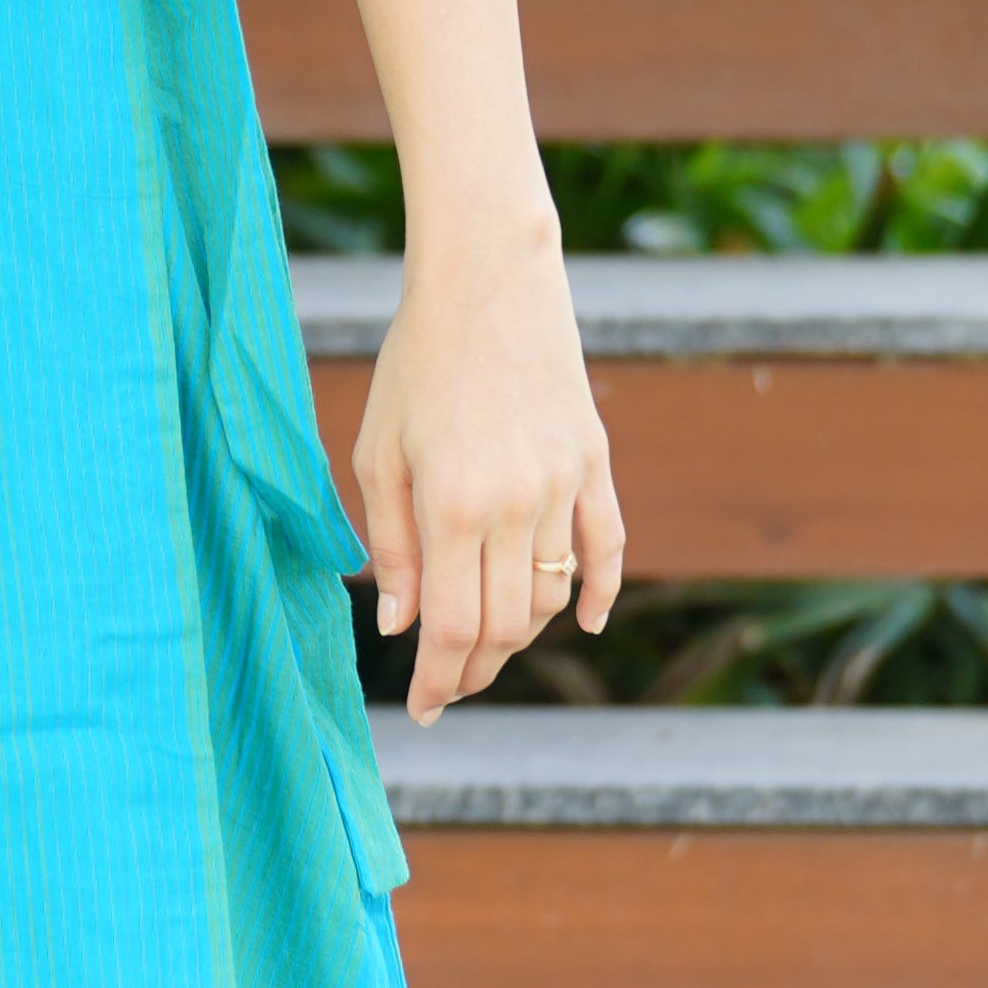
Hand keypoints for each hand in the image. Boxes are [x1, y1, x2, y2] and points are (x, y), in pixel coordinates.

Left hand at [354, 222, 621, 723]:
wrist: (489, 279)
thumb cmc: (417, 362)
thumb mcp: (378, 451)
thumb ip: (390, 544)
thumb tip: (398, 625)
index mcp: (454, 505)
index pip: (453, 628)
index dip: (438, 679)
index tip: (422, 708)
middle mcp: (517, 504)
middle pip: (505, 626)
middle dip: (473, 670)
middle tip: (446, 686)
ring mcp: (565, 485)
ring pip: (552, 596)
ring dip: (520, 634)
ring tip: (485, 648)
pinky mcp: (595, 462)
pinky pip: (610, 547)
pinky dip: (599, 592)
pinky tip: (585, 622)